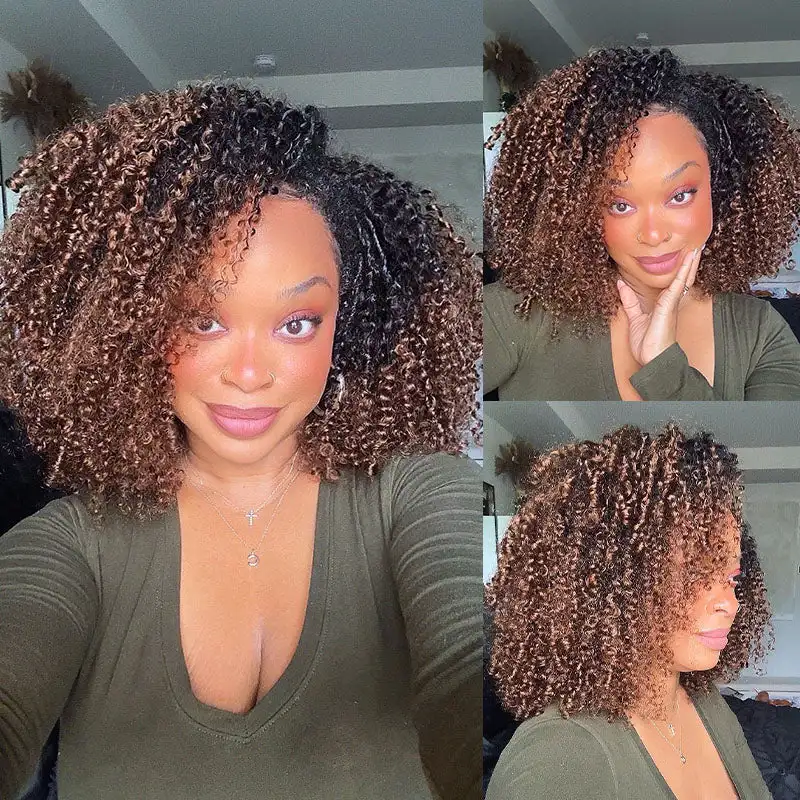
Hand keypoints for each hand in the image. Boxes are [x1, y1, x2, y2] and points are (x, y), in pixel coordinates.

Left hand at [617, 248, 701, 364]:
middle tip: (696, 246)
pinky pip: (678, 285)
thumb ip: (630, 300)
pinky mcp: (669, 306)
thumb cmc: (648, 343)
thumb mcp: (635, 318)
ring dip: (690, 262)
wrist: (653, 359)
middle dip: (689, 263)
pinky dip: (683, 271)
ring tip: (697, 247)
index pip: (674, 283)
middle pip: (683, 278)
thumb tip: (621, 284)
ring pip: (684, 278)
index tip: (684, 256)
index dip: (679, 269)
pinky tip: (689, 259)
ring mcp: (672, 303)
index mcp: (664, 304)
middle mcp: (671, 302)